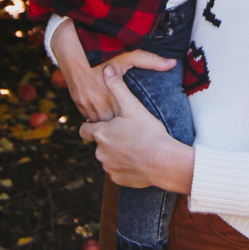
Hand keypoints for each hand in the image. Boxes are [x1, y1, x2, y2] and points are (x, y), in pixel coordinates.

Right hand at [71, 47, 177, 122]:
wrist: (73, 51)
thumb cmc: (103, 53)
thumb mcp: (128, 56)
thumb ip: (150, 60)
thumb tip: (173, 63)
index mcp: (112, 96)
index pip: (124, 119)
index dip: (133, 122)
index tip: (141, 124)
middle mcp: (98, 104)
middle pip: (111, 124)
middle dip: (120, 126)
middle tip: (132, 129)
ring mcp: (86, 106)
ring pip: (98, 123)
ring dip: (107, 123)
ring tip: (120, 127)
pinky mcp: (77, 104)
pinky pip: (88, 117)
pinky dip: (95, 117)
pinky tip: (105, 116)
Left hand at [79, 67, 194, 193]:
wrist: (164, 161)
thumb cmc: (148, 133)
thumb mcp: (133, 107)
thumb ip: (117, 87)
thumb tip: (106, 69)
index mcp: (100, 134)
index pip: (84, 130)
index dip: (93, 125)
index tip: (106, 124)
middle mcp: (100, 153)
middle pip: (98, 144)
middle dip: (109, 139)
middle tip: (127, 134)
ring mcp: (108, 168)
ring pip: (107, 158)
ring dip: (116, 153)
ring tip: (135, 146)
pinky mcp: (118, 179)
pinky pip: (117, 171)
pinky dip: (125, 166)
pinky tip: (138, 159)